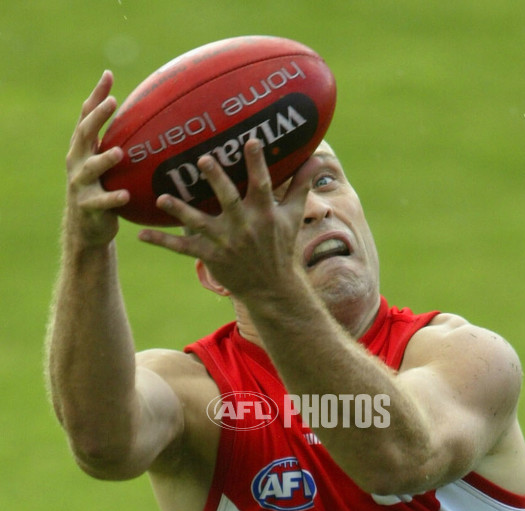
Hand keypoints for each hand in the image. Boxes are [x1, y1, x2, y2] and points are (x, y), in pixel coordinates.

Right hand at [65, 70, 129, 246]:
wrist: (87, 227)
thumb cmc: (101, 188)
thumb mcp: (105, 164)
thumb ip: (119, 142)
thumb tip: (147, 116)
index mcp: (82, 148)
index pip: (86, 116)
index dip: (96, 96)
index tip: (109, 76)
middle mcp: (77, 161)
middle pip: (84, 134)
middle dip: (97, 117)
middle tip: (112, 103)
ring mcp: (81, 184)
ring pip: (91, 168)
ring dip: (104, 159)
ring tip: (119, 153)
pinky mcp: (88, 207)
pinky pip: (101, 202)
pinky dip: (113, 198)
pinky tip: (126, 194)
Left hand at [139, 140, 323, 298]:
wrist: (271, 288)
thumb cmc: (281, 248)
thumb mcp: (293, 217)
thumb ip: (300, 186)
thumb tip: (316, 157)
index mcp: (264, 214)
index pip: (262, 184)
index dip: (257, 163)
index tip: (250, 140)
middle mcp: (244, 227)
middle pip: (229, 200)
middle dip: (216, 180)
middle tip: (203, 159)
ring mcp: (225, 243)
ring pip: (200, 223)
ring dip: (180, 210)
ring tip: (161, 198)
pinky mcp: (210, 257)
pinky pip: (183, 248)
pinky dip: (163, 241)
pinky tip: (141, 235)